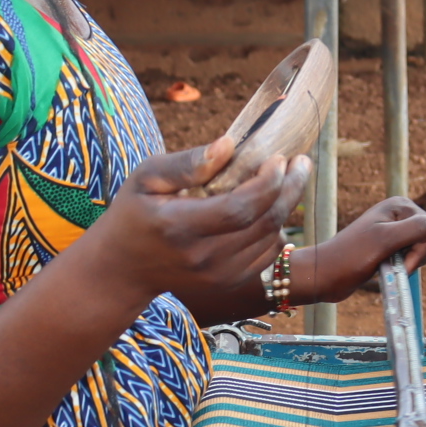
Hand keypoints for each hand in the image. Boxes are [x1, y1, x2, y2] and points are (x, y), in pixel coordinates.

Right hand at [91, 135, 287, 311]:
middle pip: (264, 222)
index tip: (279, 158)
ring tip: (290, 177)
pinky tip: (273, 205)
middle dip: (290, 188)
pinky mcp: (229, 283)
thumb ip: (186, 163)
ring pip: (271, 237)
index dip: (267, 183)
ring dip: (287, 205)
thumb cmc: (135, 212)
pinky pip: (268, 253)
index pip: (239, 208)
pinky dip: (276, 227)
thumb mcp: (146, 177)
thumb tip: (229, 144)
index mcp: (180, 228)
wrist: (124, 269)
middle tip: (301, 162)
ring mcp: (219, 276)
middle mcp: (203, 258)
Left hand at [291, 197, 425, 303]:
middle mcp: (400, 214)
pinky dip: (404, 268)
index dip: (422, 250)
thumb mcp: (386, 242)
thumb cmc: (350, 258)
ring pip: (424, 251)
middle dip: (417, 258)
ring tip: (386, 267)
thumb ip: (419, 230)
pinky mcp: (391, 246)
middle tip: (393, 265)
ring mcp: (396, 231)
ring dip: (409, 265)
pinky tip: (386, 270)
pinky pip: (413, 258)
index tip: (400, 260)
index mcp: (401, 205)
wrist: (324, 276)